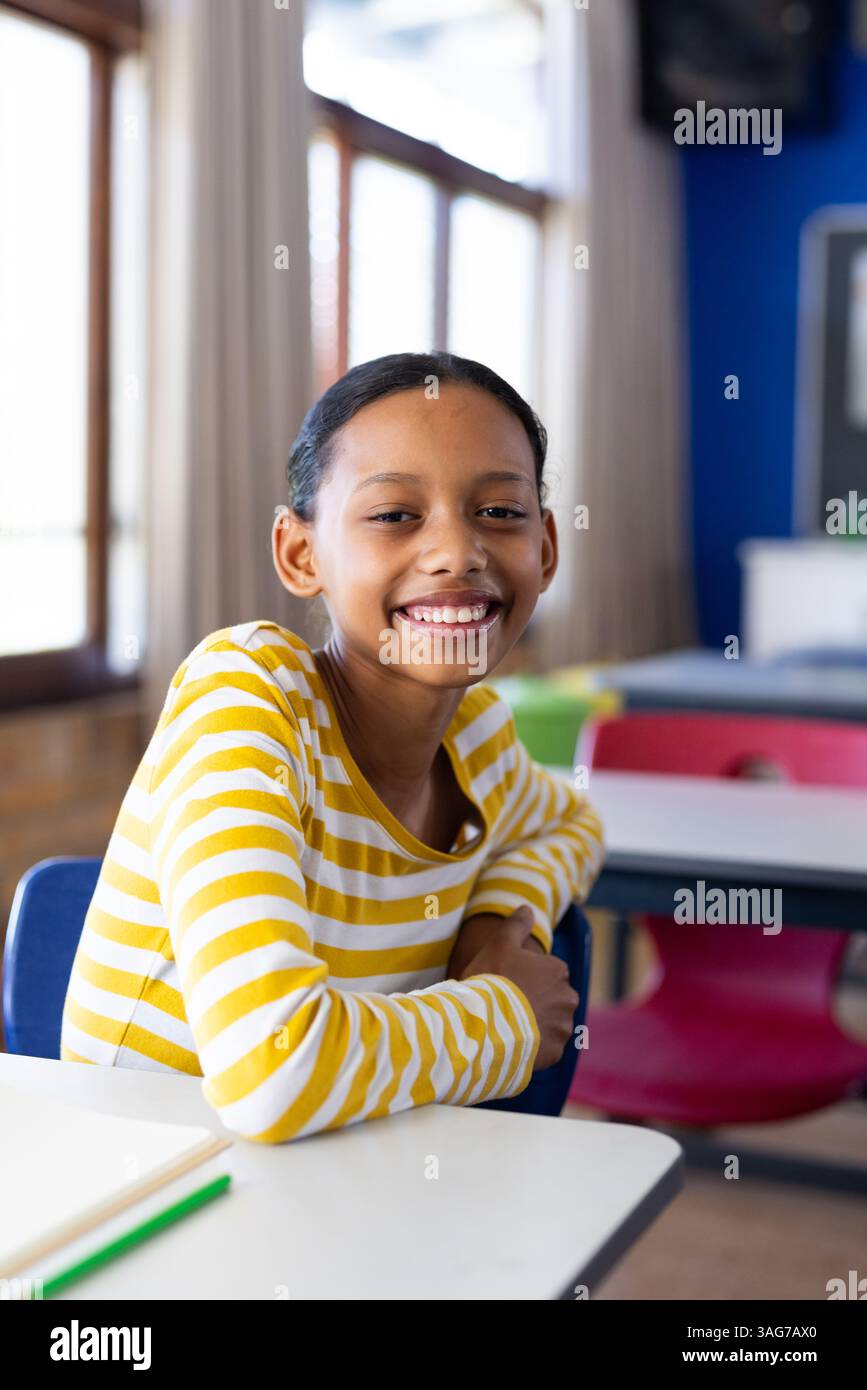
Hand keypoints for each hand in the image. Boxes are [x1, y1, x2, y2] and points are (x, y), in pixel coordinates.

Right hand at [451, 907, 577, 1070]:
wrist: (487, 1025)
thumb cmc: (493, 981)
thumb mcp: (500, 944)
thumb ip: (517, 925)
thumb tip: (528, 908)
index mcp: (558, 970)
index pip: (547, 972)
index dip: (526, 977)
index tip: (508, 983)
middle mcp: (568, 997)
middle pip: (552, 998)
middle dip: (536, 1001)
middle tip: (507, 1006)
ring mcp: (563, 1026)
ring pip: (551, 1023)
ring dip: (536, 1024)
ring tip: (509, 1026)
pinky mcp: (556, 1051)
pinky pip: (547, 1047)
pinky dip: (535, 1046)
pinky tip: (514, 1042)